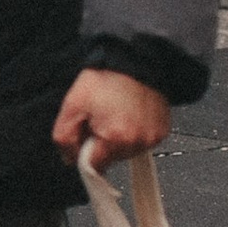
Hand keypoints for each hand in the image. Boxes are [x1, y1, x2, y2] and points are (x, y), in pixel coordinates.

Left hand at [53, 68, 170, 169]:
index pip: (95, 167)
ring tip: (115, 114)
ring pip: (127, 152)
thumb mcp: (72, 105)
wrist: (134, 59)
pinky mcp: (162, 131)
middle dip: (102, 144)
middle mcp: (138, 141)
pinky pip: (142, 141)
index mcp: (116, 137)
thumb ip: (64, 137)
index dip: (85, 152)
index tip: (85, 137)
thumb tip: (69, 158)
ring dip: (118, 139)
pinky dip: (133, 132)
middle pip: (112, 160)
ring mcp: (152, 137)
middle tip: (100, 118)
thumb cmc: (106, 78)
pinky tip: (129, 114)